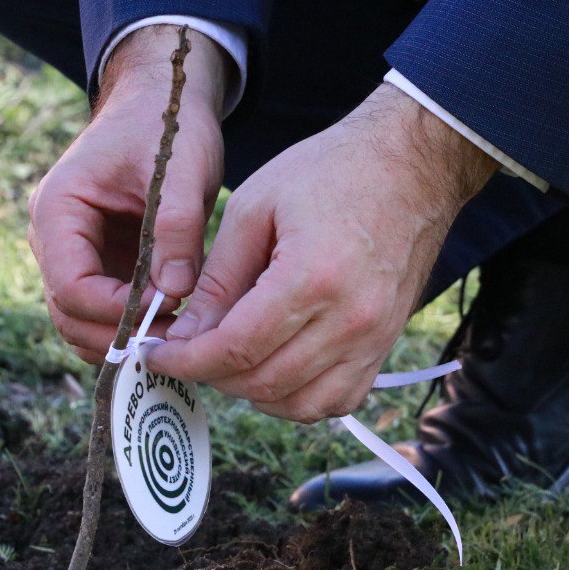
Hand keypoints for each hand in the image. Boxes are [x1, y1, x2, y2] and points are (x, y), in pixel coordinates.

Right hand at [27, 26, 228, 362]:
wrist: (161, 104)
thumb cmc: (166, 126)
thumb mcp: (181, 167)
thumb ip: (176, 225)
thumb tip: (173, 291)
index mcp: (58, 208)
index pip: (72, 284)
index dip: (117, 309)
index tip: (169, 313)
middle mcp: (53, 238)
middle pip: (68, 314)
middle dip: (119, 333)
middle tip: (177, 338)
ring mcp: (72, 256)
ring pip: (80, 323)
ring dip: (123, 338)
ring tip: (177, 334)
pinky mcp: (97, 267)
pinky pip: (101, 314)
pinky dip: (129, 328)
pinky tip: (171, 326)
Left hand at [146, 83, 496, 422]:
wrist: (413, 166)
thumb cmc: (332, 171)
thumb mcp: (254, 206)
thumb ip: (218, 279)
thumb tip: (186, 335)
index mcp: (312, 278)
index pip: (236, 348)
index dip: (186, 360)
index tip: (155, 353)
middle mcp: (350, 320)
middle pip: (263, 382)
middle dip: (211, 375)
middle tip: (184, 352)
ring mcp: (374, 340)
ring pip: (299, 403)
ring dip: (252, 392)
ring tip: (226, 359)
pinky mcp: (385, 346)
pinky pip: (336, 400)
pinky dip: (297, 398)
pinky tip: (273, 368)